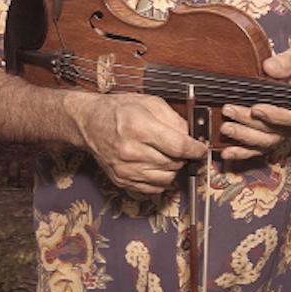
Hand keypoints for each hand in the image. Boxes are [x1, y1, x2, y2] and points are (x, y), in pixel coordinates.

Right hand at [71, 92, 206, 192]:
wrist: (89, 123)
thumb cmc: (119, 109)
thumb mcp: (150, 102)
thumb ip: (173, 118)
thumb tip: (191, 135)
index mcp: (140, 128)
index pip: (178, 146)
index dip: (195, 149)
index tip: (201, 148)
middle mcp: (131, 151)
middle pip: (173, 164)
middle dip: (184, 157)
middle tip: (182, 148)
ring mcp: (125, 169)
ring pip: (165, 179)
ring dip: (174, 169)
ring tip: (168, 155)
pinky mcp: (121, 180)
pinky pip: (152, 188)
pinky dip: (161, 179)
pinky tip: (158, 166)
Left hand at [220, 44, 290, 160]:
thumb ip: (287, 62)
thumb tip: (268, 67)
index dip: (273, 116)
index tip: (256, 108)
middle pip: (272, 132)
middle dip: (248, 122)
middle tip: (229, 110)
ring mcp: (281, 133)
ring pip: (263, 143)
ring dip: (242, 137)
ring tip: (225, 127)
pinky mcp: (269, 136)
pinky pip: (256, 149)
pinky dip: (241, 152)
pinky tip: (226, 152)